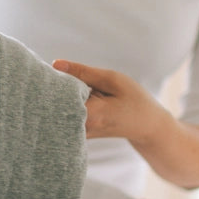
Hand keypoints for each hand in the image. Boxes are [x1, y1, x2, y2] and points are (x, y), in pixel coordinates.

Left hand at [52, 59, 168, 146]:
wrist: (146, 126)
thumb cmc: (133, 99)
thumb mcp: (112, 80)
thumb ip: (82, 72)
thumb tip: (54, 64)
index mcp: (91, 114)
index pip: (58, 97)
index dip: (53, 83)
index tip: (52, 73)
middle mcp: (81, 128)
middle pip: (54, 106)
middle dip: (54, 89)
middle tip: (66, 79)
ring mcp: (78, 134)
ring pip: (57, 112)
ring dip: (60, 97)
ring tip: (81, 90)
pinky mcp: (76, 134)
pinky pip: (62, 117)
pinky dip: (65, 104)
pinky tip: (79, 97)